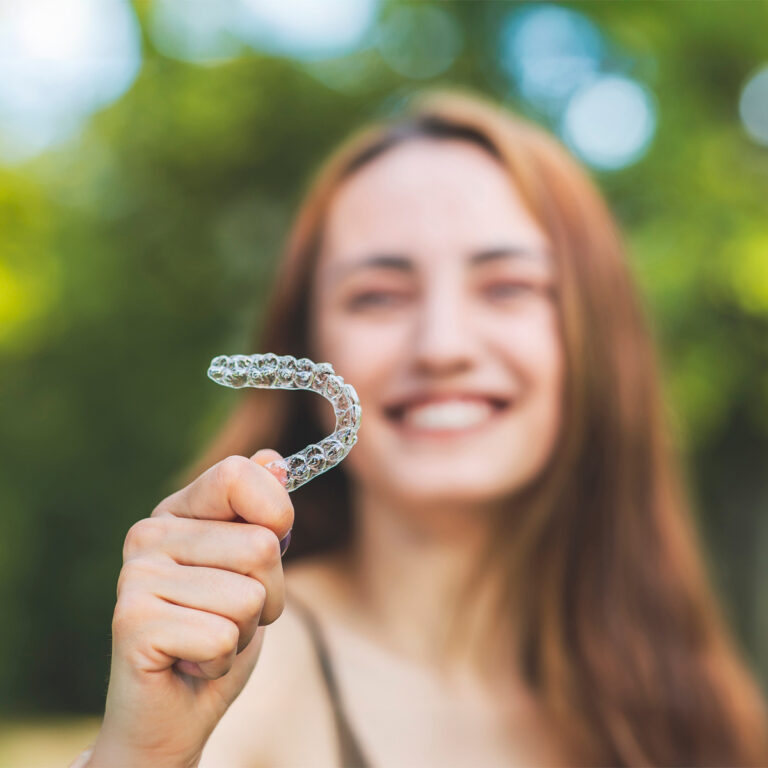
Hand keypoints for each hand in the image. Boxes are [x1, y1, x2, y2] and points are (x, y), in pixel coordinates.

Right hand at [87, 449, 293, 767]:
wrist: (175, 712)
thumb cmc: (220, 633)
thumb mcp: (254, 569)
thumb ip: (262, 515)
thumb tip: (274, 459)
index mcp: (179, 511)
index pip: (239, 473)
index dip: (276, 513)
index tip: (271, 543)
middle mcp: (149, 533)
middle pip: (260, 545)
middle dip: (268, 595)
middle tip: (230, 617)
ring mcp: (136, 576)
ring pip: (249, 595)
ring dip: (245, 630)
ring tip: (208, 639)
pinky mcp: (132, 622)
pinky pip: (225, 636)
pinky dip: (223, 660)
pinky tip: (191, 662)